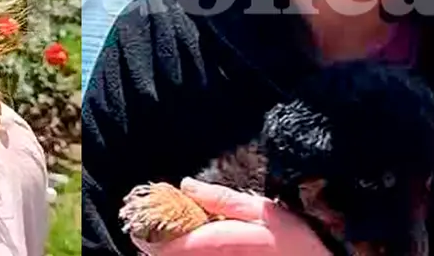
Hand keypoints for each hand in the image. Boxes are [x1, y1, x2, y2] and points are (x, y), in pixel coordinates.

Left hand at [131, 178, 331, 255]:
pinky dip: (190, 255)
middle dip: (157, 247)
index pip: (167, 247)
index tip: (141, 225)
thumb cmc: (292, 239)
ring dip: (173, 253)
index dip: (147, 237)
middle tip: (153, 230)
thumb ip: (219, 199)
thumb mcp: (258, 209)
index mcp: (216, 244)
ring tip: (172, 239)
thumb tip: (186, 184)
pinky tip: (197, 247)